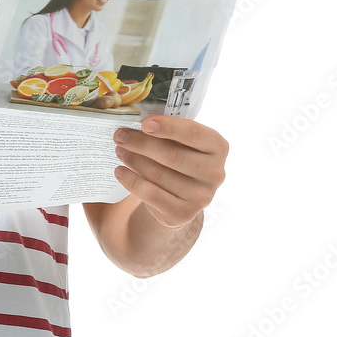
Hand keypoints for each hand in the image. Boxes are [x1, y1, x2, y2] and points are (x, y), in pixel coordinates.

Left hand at [112, 115, 227, 228]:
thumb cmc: (178, 156)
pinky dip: (132, 181)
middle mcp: (215, 173)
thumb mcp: (180, 141)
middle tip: (119, 136)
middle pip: (172, 155)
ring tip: (119, 150)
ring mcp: (202, 196)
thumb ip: (166, 131)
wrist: (180, 195)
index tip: (144, 123)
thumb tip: (133, 122)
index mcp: (217, 147)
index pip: (193, 133)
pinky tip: (120, 171)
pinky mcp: (185, 214)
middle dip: (141, 143)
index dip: (168, 127)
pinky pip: (152, 195)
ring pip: (158, 174)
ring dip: (133, 160)